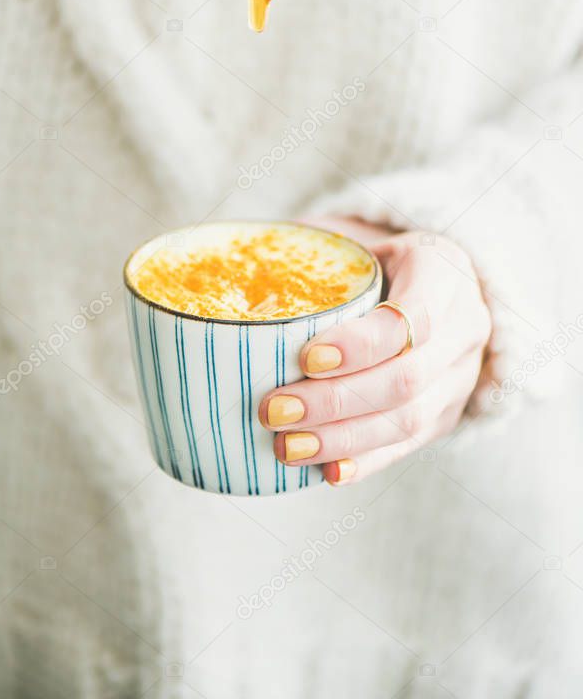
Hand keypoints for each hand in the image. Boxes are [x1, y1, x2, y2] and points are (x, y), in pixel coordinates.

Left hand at [258, 218, 491, 484]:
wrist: (449, 287)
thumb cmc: (388, 260)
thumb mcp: (367, 241)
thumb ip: (321, 252)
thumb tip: (249, 255)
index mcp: (444, 272)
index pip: (410, 318)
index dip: (359, 345)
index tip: (305, 357)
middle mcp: (464, 328)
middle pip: (405, 379)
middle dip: (336, 401)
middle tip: (274, 409)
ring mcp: (461, 377)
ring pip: (409, 420)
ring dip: (343, 439)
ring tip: (286, 445)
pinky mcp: (449, 414)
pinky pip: (411, 446)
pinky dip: (366, 461)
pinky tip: (326, 472)